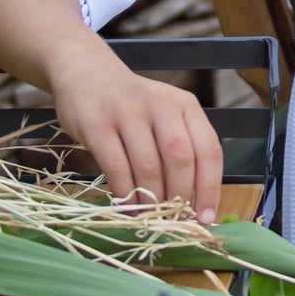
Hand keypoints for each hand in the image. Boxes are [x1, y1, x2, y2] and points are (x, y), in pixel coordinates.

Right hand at [46, 41, 223, 220]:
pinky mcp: (97, 124)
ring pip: (148, 166)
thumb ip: (182, 150)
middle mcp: (160, 104)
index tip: (204, 216)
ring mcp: (127, 112)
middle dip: (179, 196)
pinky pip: (116, 167)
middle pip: (180, 159)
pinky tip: (128, 207)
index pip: (208, 149)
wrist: (86, 75)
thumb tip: (195, 204)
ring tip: (151, 217)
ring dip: (152, 199)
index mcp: (185, 105)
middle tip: (173, 220)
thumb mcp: (166, 116)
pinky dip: (125, 193)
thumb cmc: (133, 107)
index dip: (209, 188)